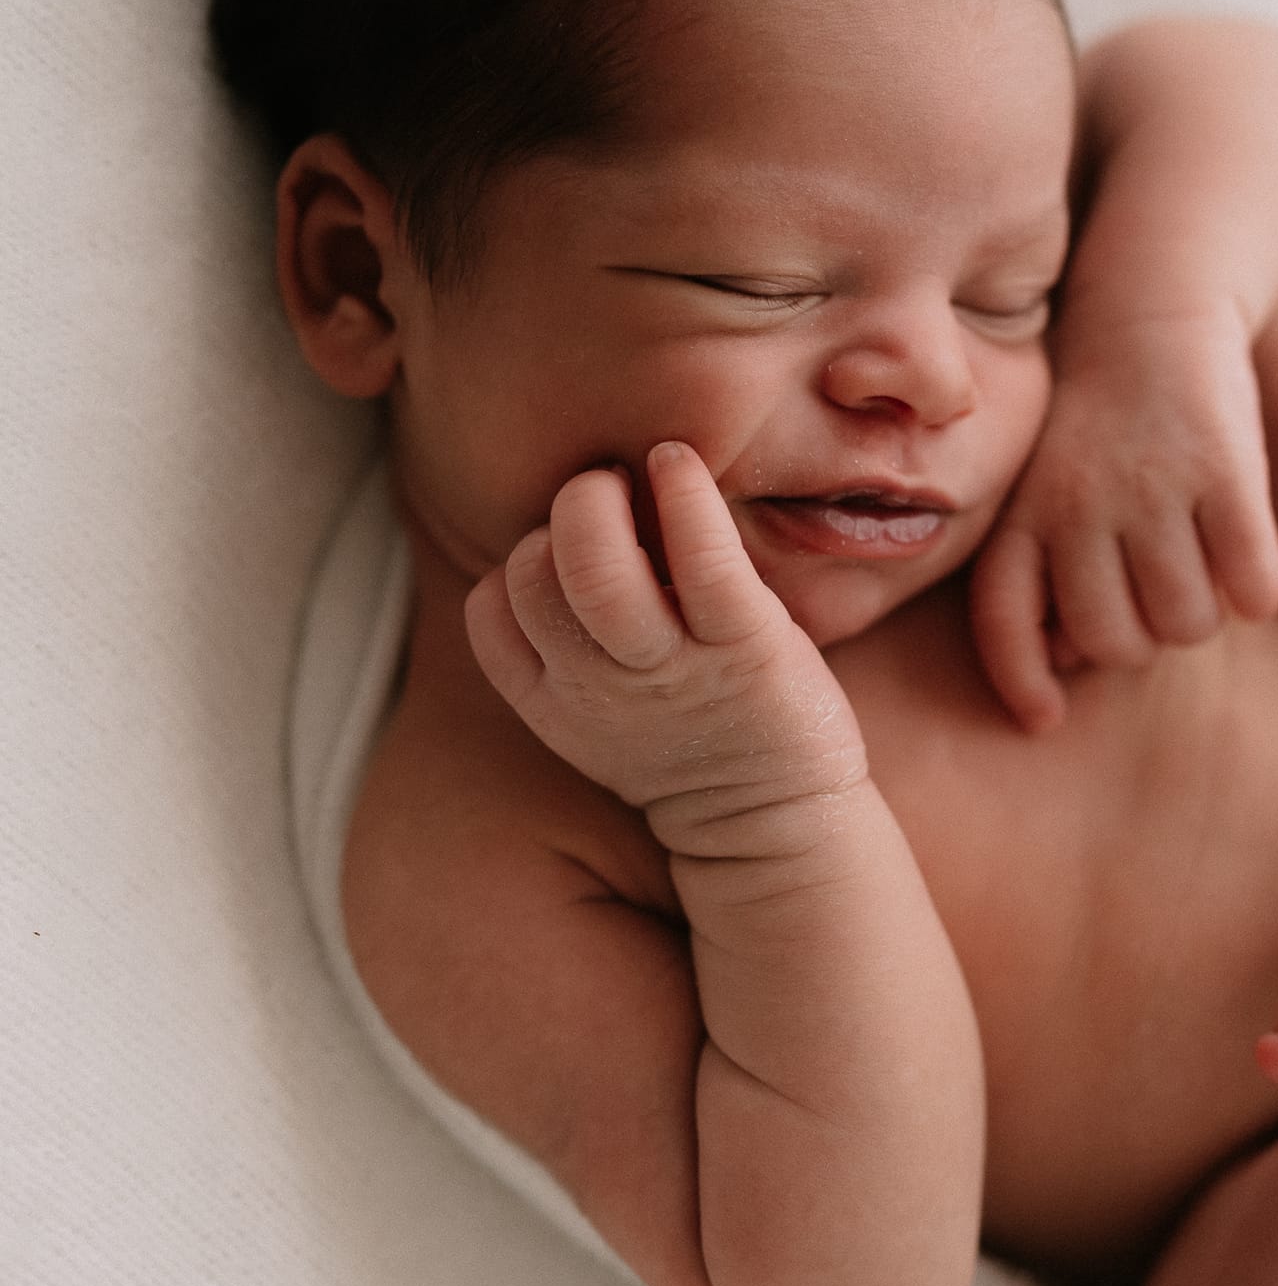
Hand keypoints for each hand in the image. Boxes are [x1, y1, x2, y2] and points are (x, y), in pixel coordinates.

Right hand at [464, 442, 866, 858]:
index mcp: (556, 701)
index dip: (516, 565)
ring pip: (595, 569)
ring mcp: (672, 668)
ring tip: (632, 476)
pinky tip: (676, 462)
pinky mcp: (745, 647)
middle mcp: (601, 686)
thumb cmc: (693, 741)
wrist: (777, 824)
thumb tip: (556, 539)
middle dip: (560, 516)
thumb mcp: (599, 713)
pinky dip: (683, 495)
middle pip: (533, 578)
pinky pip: (701, 559)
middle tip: (605, 495)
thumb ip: (566, 645)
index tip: (567, 551)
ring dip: (599, 500)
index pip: (491, 612)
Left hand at [969, 302, 1277, 730]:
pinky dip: (1256, 588)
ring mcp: (1151, 485)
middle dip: (1141, 637)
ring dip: (1202, 611)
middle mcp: (1078, 501)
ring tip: (1199, 563)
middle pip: (1114, 645)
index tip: (1046, 719)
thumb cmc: (1095, 425)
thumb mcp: (1042, 488)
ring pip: (1186, 625)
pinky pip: (1252, 586)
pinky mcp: (1224, 468)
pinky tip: (1247, 557)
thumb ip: (1043, 573)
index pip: (1004, 623)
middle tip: (1154, 588)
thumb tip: (1069, 663)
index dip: (1021, 683)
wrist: (1151, 308)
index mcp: (1023, 508)